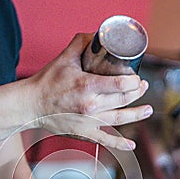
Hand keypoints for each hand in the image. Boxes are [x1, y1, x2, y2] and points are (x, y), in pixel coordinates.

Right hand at [26, 33, 152, 148]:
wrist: (31, 105)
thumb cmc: (46, 82)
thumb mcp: (64, 58)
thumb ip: (82, 42)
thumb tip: (97, 33)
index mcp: (87, 86)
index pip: (120, 84)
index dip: (134, 81)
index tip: (137, 77)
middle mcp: (90, 106)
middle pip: (123, 99)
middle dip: (137, 92)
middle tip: (142, 86)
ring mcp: (88, 122)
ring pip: (120, 119)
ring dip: (137, 114)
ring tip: (148, 109)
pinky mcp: (84, 133)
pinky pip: (105, 140)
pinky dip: (120, 144)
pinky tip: (132, 145)